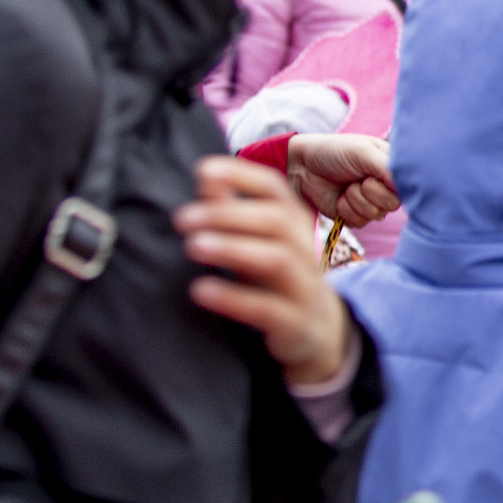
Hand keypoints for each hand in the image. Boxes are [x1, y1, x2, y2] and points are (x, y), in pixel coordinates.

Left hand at [176, 155, 352, 385]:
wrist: (319, 331)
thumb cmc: (277, 278)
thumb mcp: (258, 242)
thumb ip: (232, 209)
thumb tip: (205, 174)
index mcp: (293, 225)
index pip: (274, 189)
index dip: (242, 176)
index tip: (204, 171)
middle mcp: (304, 249)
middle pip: (277, 220)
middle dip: (228, 214)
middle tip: (182, 219)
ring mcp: (304, 287)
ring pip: (277, 259)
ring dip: (234, 249)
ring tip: (193, 247)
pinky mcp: (295, 323)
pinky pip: (269, 308)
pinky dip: (234, 298)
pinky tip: (201, 290)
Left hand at [285, 134, 398, 225]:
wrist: (303, 165)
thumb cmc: (334, 152)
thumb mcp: (363, 151)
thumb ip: (387, 167)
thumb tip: (406, 188)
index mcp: (393, 169)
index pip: (408, 186)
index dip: (394, 185)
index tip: (376, 175)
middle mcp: (386, 188)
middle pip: (393, 204)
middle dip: (371, 192)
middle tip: (360, 179)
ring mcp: (371, 203)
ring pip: (375, 214)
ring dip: (355, 199)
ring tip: (346, 186)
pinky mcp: (355, 217)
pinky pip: (359, 222)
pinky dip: (345, 209)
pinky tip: (339, 197)